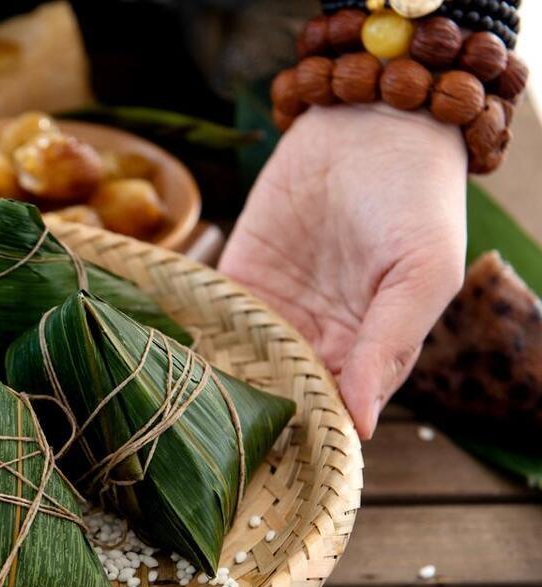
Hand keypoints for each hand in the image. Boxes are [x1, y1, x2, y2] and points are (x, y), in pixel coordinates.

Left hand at [219, 104, 466, 437]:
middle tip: (226, 441)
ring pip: (241, 363)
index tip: (286, 458)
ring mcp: (274, 308)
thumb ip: (390, 344)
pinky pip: (211, 317)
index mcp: (368, 348)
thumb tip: (364, 423)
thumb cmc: (416, 197)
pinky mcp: (237, 276)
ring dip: (220, 385)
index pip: (336, 408)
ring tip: (191, 414)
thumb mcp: (423, 272)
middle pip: (282, 392)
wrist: (370, 119)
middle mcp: (318, 336)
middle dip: (258, 414)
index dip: (313, 431)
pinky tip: (173, 363)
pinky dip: (194, 338)